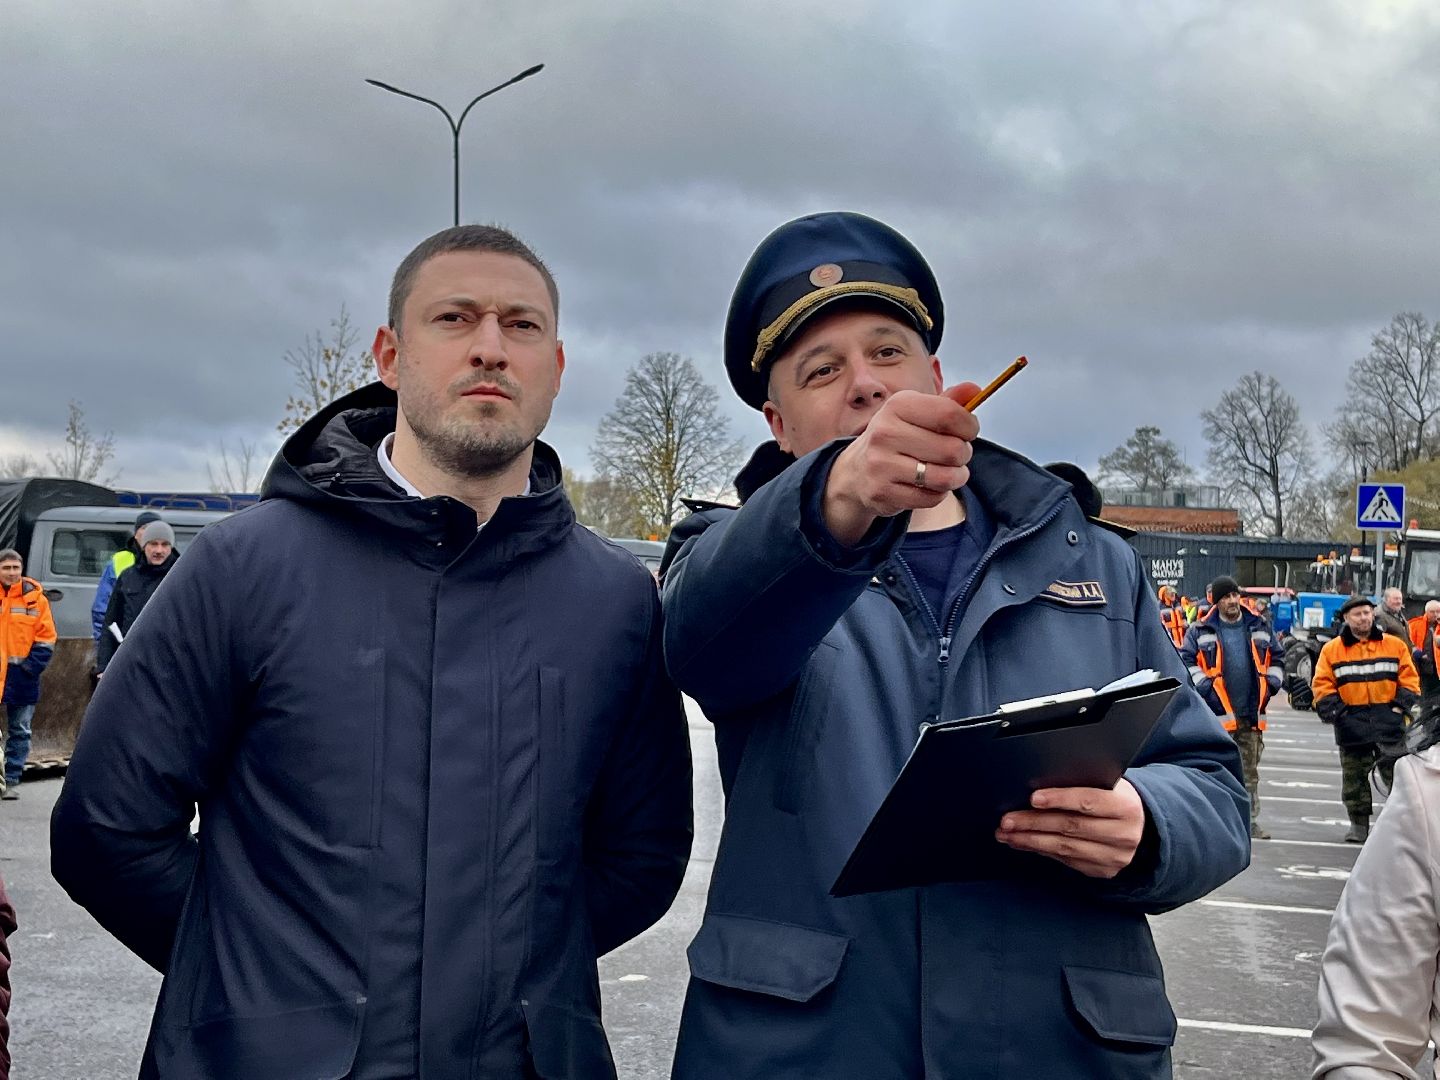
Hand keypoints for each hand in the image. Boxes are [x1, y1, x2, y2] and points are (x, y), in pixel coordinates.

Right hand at [822, 382, 981, 544]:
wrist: (857, 470)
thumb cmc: (899, 437)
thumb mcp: (919, 413)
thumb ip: (949, 402)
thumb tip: (975, 390)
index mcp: (898, 405)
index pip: (950, 415)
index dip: (970, 427)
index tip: (968, 432)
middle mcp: (885, 432)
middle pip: (952, 449)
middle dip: (963, 455)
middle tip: (956, 456)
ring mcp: (880, 464)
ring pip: (945, 477)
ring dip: (956, 478)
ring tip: (950, 473)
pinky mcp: (881, 492)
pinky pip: (931, 498)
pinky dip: (938, 494)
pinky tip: (929, 486)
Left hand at [996, 779, 1146, 878]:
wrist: (1141, 828)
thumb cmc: (1114, 799)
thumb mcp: (1109, 786)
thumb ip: (1083, 783)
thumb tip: (1039, 782)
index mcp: (1126, 807)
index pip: (1088, 801)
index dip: (1060, 799)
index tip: (1033, 798)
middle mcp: (1123, 834)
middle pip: (1071, 827)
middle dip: (1034, 823)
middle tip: (1007, 820)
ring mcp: (1113, 856)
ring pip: (1065, 848)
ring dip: (1030, 840)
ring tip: (1006, 833)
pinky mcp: (1102, 870)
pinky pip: (1065, 860)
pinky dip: (1040, 850)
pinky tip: (1022, 842)